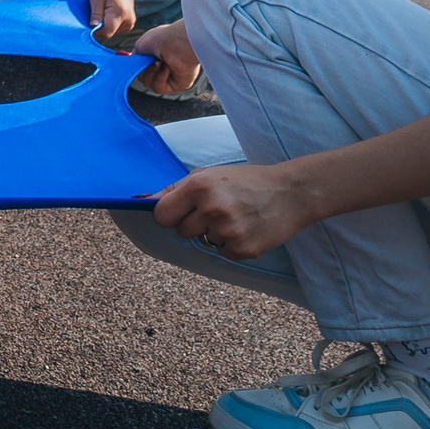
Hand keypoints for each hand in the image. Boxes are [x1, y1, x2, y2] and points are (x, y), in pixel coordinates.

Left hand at [87, 0, 140, 41]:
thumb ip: (95, 13)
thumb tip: (93, 28)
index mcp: (120, 13)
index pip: (106, 33)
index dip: (95, 30)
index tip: (88, 20)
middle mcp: (128, 20)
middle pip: (109, 32)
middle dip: (99, 25)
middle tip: (95, 11)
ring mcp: (130, 22)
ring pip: (112, 31)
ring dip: (104, 23)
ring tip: (102, 9)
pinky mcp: (129, 22)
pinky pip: (116, 28)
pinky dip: (109, 22)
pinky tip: (107, 11)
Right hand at [133, 20, 198, 94]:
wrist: (179, 43)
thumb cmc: (162, 39)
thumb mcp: (140, 46)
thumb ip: (134, 58)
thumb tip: (130, 67)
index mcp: (154, 55)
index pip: (140, 66)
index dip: (135, 66)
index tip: (132, 64)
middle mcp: (161, 65)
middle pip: (142, 77)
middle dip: (142, 70)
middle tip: (148, 61)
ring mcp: (168, 76)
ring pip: (148, 83)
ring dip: (150, 73)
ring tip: (159, 62)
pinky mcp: (175, 85)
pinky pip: (159, 88)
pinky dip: (159, 78)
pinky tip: (166, 68)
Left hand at [152, 162, 314, 260]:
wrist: (290, 193)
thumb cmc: (243, 181)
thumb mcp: (208, 175)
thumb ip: (174, 190)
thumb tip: (139, 200)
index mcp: (199, 187)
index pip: (162, 215)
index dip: (168, 215)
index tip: (177, 213)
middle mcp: (212, 209)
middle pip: (181, 231)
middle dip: (193, 223)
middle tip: (216, 210)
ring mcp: (229, 232)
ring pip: (203, 242)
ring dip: (214, 233)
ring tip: (235, 216)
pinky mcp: (243, 250)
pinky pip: (222, 253)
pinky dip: (230, 244)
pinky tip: (246, 228)